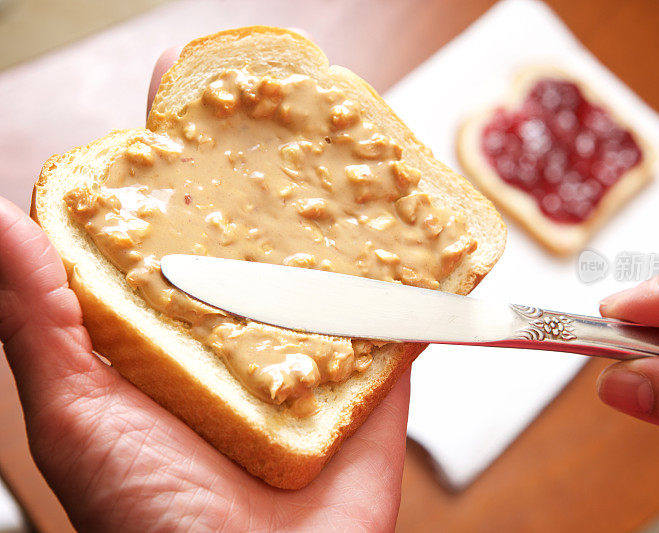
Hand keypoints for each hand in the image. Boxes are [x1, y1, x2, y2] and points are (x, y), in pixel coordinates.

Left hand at [0, 49, 408, 530]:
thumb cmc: (150, 523)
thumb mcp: (78, 415)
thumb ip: (39, 322)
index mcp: (171, 330)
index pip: (173, 226)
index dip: (175, 159)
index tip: (182, 93)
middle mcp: (243, 334)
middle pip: (261, 234)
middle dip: (270, 166)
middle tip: (280, 97)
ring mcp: (314, 357)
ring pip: (335, 269)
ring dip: (349, 213)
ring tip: (358, 147)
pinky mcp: (376, 388)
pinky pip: (401, 324)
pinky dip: (417, 282)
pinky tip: (425, 234)